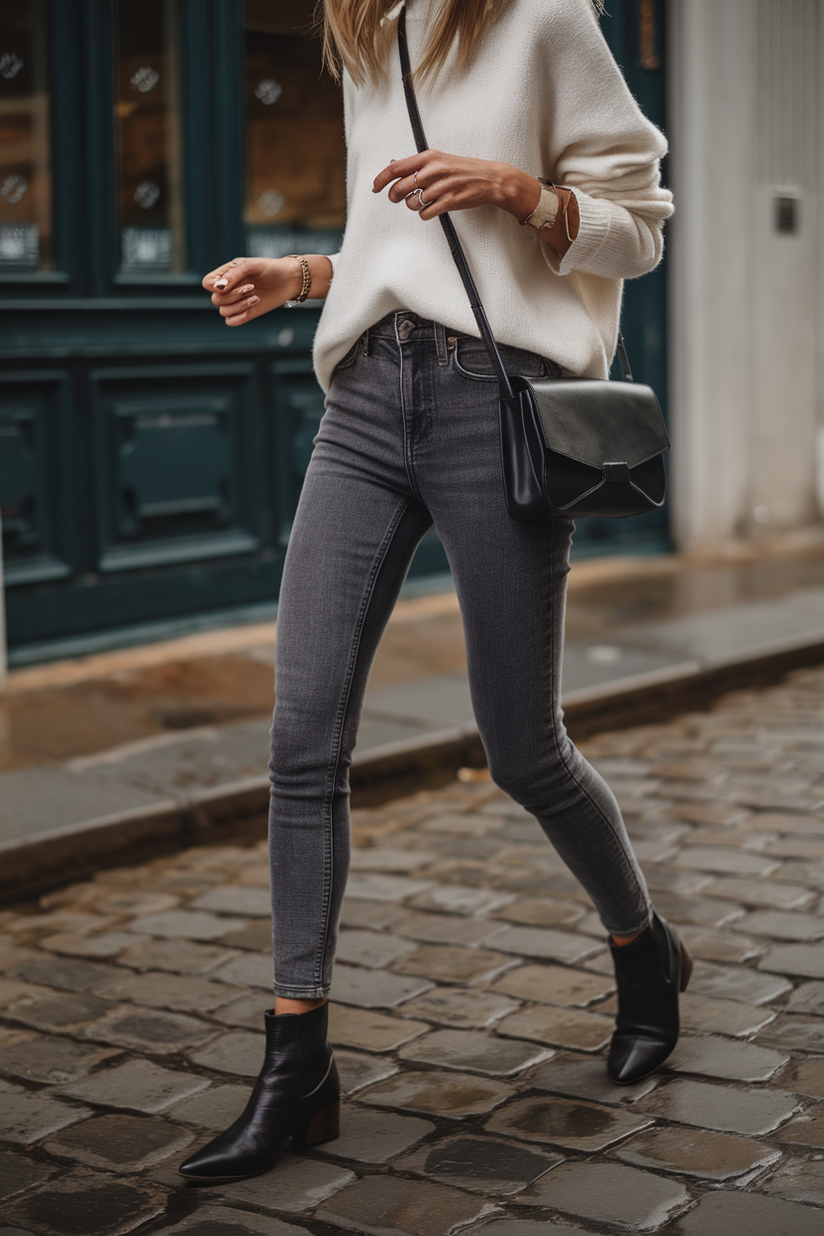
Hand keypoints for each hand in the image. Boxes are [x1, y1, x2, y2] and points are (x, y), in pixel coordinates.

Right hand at [202, 255, 333, 325]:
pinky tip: (254, 306)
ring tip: (256, 296)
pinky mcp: (245, 313)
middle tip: (252, 287)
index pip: (207, 283)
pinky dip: (240, 316)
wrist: (288, 280)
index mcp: (226, 275)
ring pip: (223, 311)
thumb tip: (218, 288)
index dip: (214, 286)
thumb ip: (233, 274)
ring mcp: (236, 302)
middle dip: (233, 295)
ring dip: (239, 305)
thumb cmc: (269, 269)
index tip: (230, 283)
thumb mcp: (250, 265)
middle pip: (216, 299)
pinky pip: (231, 322)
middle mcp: (228, 289)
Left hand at [372, 150, 539, 222]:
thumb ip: (417, 164)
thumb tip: (393, 166)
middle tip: (398, 199)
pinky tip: (432, 208)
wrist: (489, 178)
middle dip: (395, 197)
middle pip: (400, 188)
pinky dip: (425, 214)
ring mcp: (441, 186)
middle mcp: (433, 170)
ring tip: (423, 201)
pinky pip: (425, 214)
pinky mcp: (449, 202)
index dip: (381, 179)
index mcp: (428, 157)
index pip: (396, 168)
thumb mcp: (439, 159)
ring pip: (412, 203)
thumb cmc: (463, 169)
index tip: (375, 187)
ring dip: (413, 206)